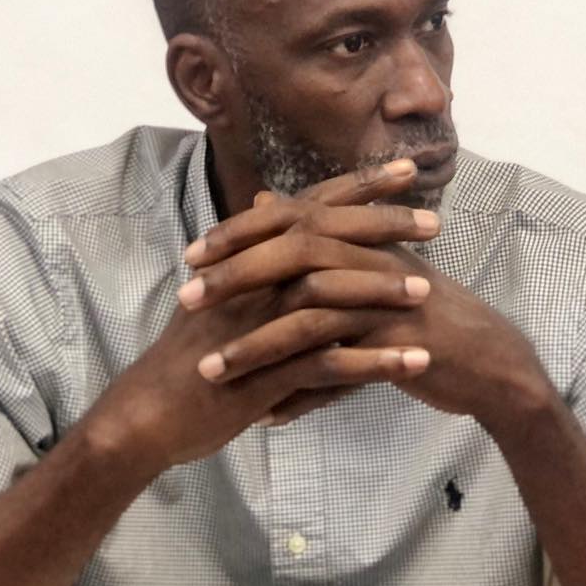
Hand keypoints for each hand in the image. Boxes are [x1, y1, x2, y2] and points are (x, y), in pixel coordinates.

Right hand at [84, 162, 440, 471]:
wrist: (149, 416)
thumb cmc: (189, 355)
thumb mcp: (219, 292)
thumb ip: (252, 247)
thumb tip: (268, 204)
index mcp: (247, 260)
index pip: (310, 208)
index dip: (358, 187)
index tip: (407, 169)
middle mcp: (252, 283)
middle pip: (325, 240)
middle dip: (383, 227)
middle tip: (436, 222)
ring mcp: (258, 327)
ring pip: (330, 299)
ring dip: (383, 295)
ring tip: (429, 295)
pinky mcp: (265, 374)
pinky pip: (328, 364)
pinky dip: (374, 362)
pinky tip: (413, 363)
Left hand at [186, 172, 554, 430]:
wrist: (487, 362)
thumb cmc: (418, 313)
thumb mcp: (366, 265)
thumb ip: (315, 234)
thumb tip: (263, 197)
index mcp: (362, 236)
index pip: (291, 219)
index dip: (238, 233)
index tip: (191, 254)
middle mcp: (373, 259)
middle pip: (294, 253)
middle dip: (233, 277)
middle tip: (185, 300)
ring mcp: (387, 303)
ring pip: (309, 316)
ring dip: (254, 346)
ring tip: (209, 370)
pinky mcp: (398, 348)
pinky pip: (338, 371)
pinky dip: (298, 394)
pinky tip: (265, 416)